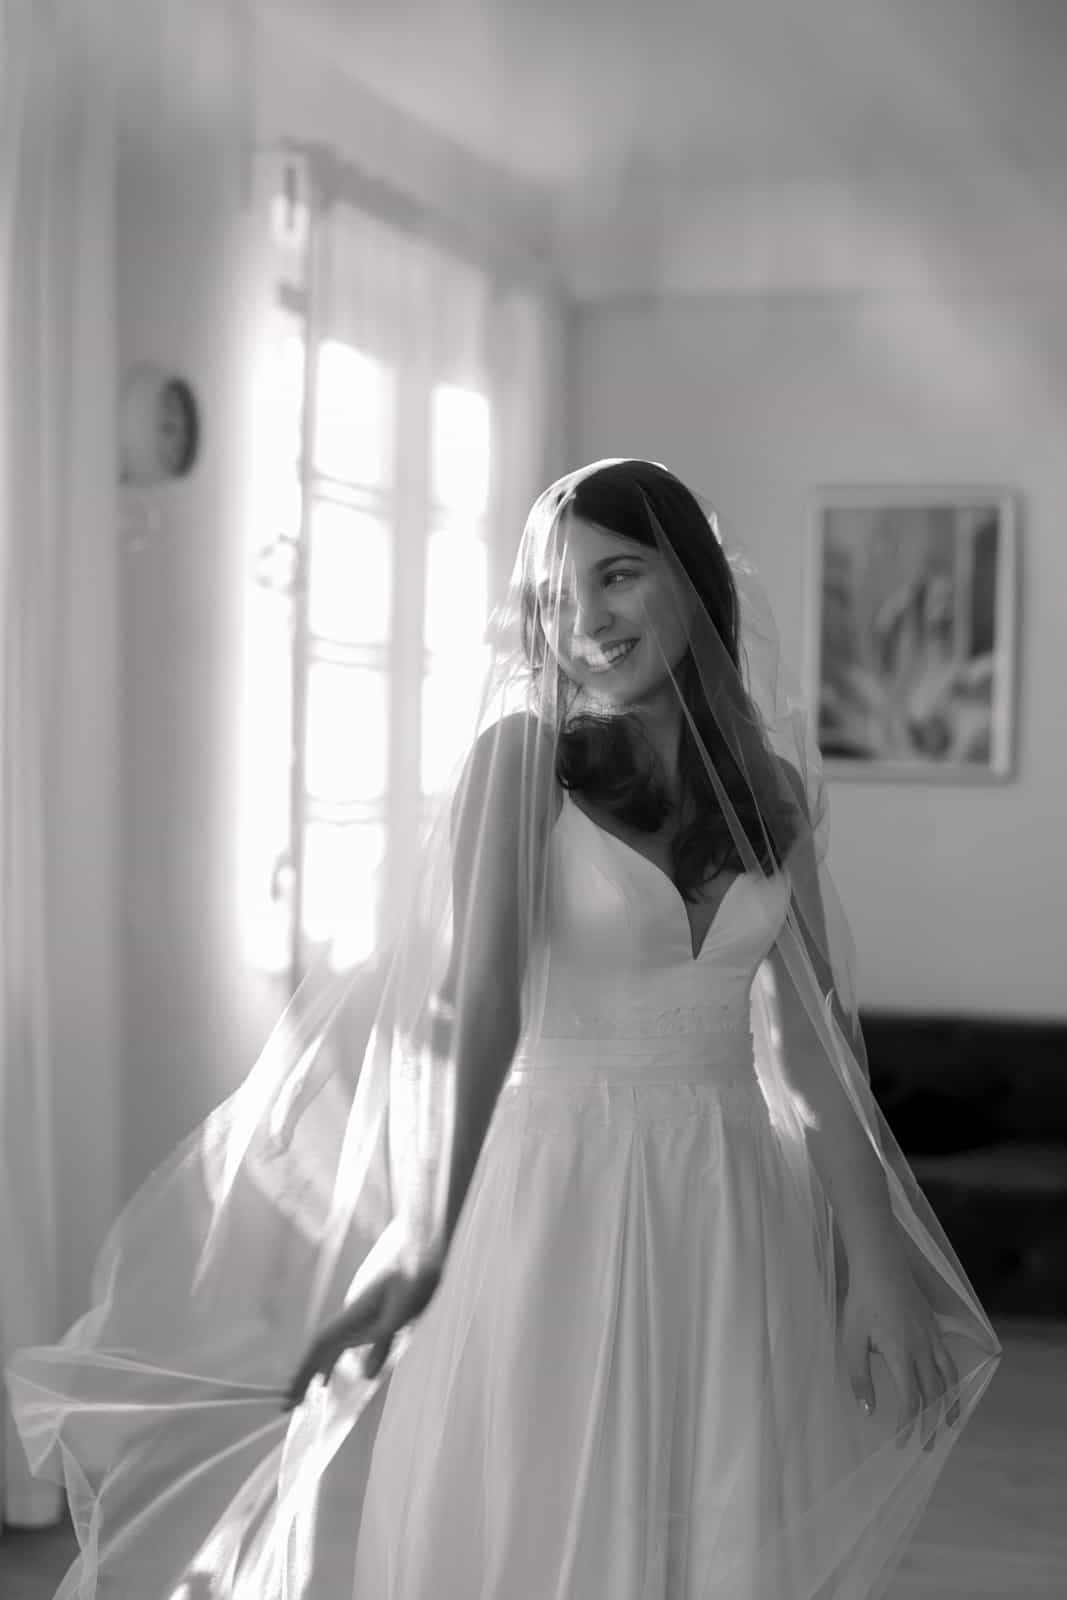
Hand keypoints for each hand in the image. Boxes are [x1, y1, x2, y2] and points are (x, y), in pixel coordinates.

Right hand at [284, 1261, 440, 1409]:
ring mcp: (362, 1304)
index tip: (288, 1398)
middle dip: (306, 1375)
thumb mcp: (404, 1310)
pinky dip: (341, 1351)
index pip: (320, 1348)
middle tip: (290, 1404)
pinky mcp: (374, 1300)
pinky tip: (349, 1360)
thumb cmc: (417, 1270)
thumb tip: (364, 1376)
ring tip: (316, 1389)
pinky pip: (349, 1333)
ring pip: (336, 1340)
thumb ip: (384, 1341)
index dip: (303, 1372)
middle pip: (322, 1347)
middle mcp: (353, 1310)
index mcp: (355, 1314)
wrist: (423, 1235)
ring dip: (323, 1364)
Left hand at [842, 1256, 960, 1451]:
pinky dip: (968, 1354)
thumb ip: (860, 1378)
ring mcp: (933, 1336)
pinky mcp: (935, 1324)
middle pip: (933, 1394)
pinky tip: (979, 1357)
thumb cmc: (861, 1304)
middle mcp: (923, 1349)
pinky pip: (956, 1343)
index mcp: (901, 1356)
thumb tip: (869, 1411)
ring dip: (952, 1402)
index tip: (903, 1446)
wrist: (877, 1266)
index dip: (908, 1426)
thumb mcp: (851, 1342)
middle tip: (929, 1447)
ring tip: (952, 1423)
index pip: (910, 1400)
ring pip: (949, 1375)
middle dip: (932, 1423)